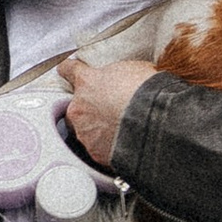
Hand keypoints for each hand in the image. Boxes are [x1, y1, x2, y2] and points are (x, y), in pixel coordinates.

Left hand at [58, 55, 154, 170]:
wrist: (153, 120)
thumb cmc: (145, 91)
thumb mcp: (133, 69)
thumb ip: (119, 74)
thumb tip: (126, 78)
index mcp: (87, 81)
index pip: (69, 70)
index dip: (70, 70)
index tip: (68, 71)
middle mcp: (79, 107)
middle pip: (75, 107)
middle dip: (88, 109)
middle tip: (108, 109)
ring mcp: (84, 131)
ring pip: (84, 130)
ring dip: (97, 129)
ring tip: (120, 129)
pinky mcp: (95, 152)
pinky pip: (98, 149)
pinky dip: (107, 147)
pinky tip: (123, 143)